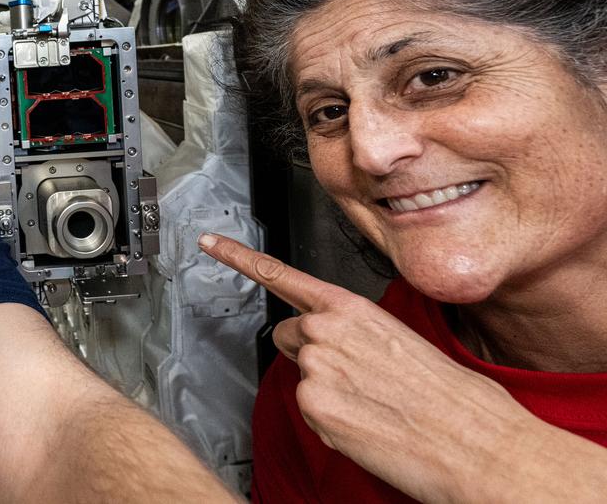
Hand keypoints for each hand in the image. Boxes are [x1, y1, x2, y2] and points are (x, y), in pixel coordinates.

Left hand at [197, 232, 537, 503]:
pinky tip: (367, 424)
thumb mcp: (398, 340)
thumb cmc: (450, 395)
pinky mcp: (312, 405)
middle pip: (288, 336)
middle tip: (359, 378)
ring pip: (300, 376)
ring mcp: (314, 366)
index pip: (282, 276)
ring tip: (372, 404)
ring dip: (325, 390)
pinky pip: (309, 412)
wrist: (475, 440)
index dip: (238, 258)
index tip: (209, 243)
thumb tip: (333, 346)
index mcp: (350, 307)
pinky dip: (331, 422)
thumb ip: (353, 332)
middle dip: (311, 355)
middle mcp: (324, 330)